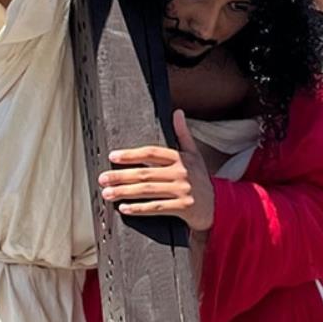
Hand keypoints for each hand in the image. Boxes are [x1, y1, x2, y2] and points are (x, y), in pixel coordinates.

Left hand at [99, 110, 213, 230]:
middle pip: (145, 173)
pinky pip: (157, 207)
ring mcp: (182, 191)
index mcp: (181, 158)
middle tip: (102, 178)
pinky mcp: (183, 208)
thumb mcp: (195, 154)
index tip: (113, 156)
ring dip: (125, 192)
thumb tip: (177, 112)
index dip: (131, 154)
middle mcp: (181, 173)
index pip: (152, 153)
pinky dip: (139, 209)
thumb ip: (183, 134)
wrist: (220, 205)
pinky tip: (124, 208)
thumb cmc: (201, 178)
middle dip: (121, 176)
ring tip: (107, 193)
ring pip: (148, 191)